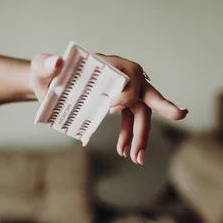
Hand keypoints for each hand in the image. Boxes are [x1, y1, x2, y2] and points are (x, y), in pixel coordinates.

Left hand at [28, 53, 187, 164]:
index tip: (111, 110)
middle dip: (163, 108)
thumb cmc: (46, 72)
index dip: (126, 94)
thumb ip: (46, 63)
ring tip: (137, 158)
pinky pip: (131, 120)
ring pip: (141, 113)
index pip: (130, 77)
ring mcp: (123, 91)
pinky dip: (129, 137)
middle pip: (146, 95)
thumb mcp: (42, 67)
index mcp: (110, 63)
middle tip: (180, 114)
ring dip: (141, 136)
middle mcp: (122, 75)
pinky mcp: (119, 103)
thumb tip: (54, 63)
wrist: (47, 85)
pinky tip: (124, 152)